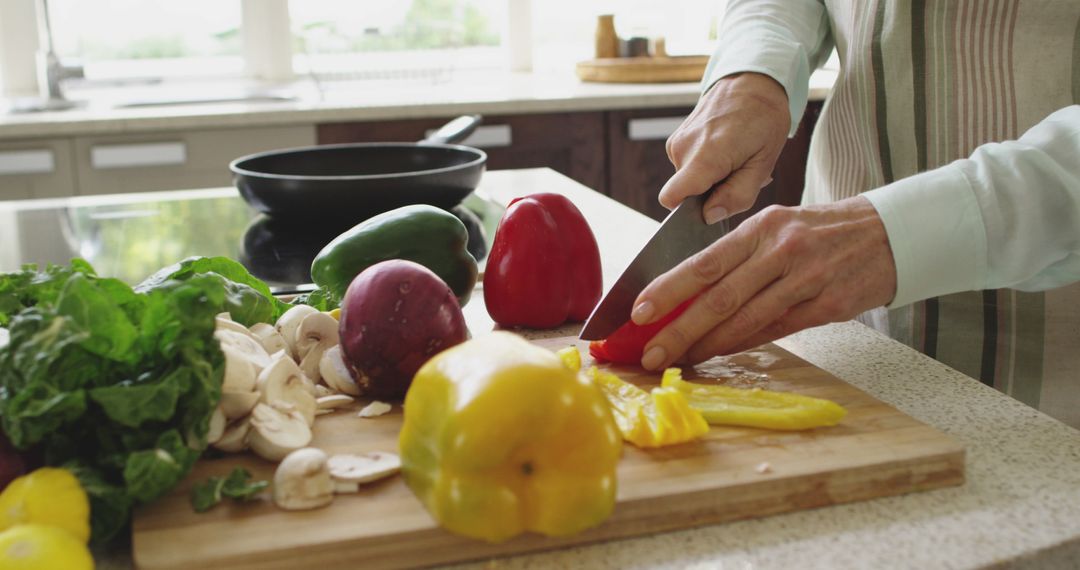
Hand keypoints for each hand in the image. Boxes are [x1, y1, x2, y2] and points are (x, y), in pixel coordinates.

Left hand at [631, 197, 897, 369]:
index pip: (706, 261)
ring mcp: (806, 278)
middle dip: (679, 328)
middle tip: (650, 351)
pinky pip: (775, 330)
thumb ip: (738, 256)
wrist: (889, 233)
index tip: (639, 310)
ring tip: (678, 361)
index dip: (670, 287)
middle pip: (720, 295)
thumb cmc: (821, 232)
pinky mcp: (828, 305)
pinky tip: (719, 355)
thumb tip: (686, 291)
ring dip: (707, 344)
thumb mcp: (778, 227)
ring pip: (746, 319)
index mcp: (762, 226)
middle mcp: (781, 250)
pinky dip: (743, 345)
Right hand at [660, 72, 790, 223]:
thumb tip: (710, 216)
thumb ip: (737, 195)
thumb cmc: (763, 118)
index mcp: (705, 156)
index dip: (690, 212)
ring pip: (689, 179)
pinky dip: (706, 165)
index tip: (714, 203)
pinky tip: (726, 150)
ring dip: (711, 178)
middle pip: (687, 193)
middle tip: (740, 173)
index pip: (672, 198)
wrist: (751, 79)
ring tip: (736, 158)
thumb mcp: (763, 162)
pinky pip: (688, 165)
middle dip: (712, 193)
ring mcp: (677, 141)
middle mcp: (683, 149)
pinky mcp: (677, 138)